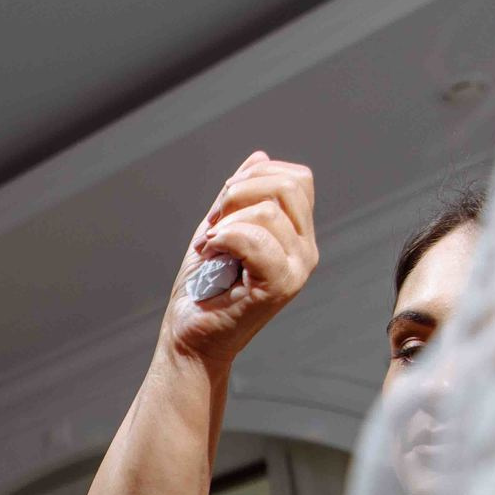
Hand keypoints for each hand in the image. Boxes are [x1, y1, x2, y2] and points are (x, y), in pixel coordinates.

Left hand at [159, 152, 317, 373]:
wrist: (189, 337)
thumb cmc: (202, 290)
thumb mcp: (220, 228)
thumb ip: (240, 196)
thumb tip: (259, 157)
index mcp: (296, 236)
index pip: (297, 179)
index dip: (255, 176)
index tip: (222, 205)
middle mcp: (305, 251)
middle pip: (290, 184)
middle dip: (240, 191)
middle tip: (213, 222)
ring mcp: (297, 269)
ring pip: (268, 210)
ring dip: (224, 221)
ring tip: (209, 246)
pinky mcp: (280, 286)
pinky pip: (255, 238)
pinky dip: (223, 238)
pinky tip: (210, 254)